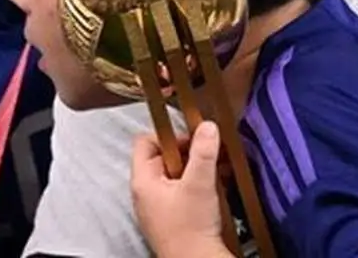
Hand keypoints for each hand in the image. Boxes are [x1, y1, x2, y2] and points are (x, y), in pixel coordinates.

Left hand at [131, 120, 229, 257]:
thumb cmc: (191, 230)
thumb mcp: (199, 183)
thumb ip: (204, 152)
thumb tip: (207, 127)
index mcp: (142, 181)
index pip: (146, 142)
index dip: (169, 136)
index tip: (191, 139)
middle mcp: (144, 194)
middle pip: (161, 159)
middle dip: (187, 154)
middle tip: (207, 154)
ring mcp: (156, 208)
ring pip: (173, 177)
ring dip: (194, 171)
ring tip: (214, 172)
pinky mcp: (169, 220)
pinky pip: (179, 195)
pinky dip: (195, 188)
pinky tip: (213, 190)